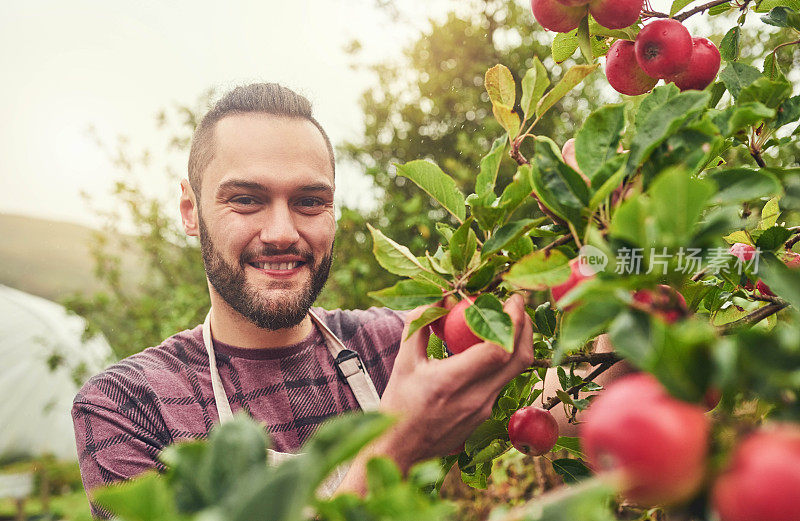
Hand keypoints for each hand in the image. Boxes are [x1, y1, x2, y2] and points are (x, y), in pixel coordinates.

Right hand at [376, 293, 533, 470]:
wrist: (401, 448)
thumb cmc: (399, 402)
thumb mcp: (404, 361)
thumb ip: (420, 325)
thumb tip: (439, 296)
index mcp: (451, 381)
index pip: (498, 349)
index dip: (512, 320)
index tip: (512, 298)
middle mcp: (475, 398)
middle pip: (519, 359)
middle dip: (525, 326)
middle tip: (517, 304)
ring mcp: (485, 410)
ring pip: (516, 372)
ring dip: (517, 343)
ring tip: (507, 321)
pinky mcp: (487, 417)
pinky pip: (504, 383)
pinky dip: (505, 361)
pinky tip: (492, 347)